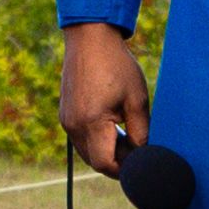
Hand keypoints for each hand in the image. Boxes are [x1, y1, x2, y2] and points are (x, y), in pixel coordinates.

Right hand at [60, 21, 148, 177]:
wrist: (90, 38)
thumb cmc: (117, 65)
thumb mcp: (137, 99)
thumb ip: (141, 132)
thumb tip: (144, 155)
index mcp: (91, 122)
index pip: (104, 164)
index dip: (123, 170)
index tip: (140, 164)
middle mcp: (73, 125)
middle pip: (94, 162)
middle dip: (116, 162)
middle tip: (137, 149)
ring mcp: (66, 120)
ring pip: (86, 152)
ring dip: (106, 151)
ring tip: (126, 135)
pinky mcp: (65, 114)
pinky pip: (80, 139)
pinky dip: (96, 140)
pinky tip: (113, 125)